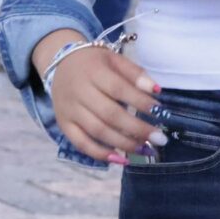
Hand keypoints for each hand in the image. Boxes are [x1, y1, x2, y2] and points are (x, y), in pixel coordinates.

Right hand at [38, 30, 161, 163]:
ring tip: (145, 148)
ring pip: (97, 131)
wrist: (59, 64)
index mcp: (93, 72)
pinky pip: (81, 144)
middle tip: (159, 138)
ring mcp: (69, 110)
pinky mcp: (64, 125)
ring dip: (124, 143)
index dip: (140, 102)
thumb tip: (156, 90)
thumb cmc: (94, 63)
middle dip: (137, 128)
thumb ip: (135, 73)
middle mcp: (79, 92)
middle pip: (109, 114)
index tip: (160, 112)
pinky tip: (121, 159)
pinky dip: (101, 154)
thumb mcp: (114, 59)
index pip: (119, 89)